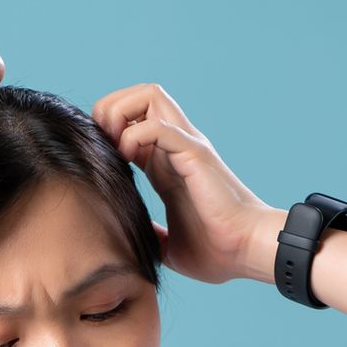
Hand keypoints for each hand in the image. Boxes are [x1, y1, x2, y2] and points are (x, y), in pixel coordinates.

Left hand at [89, 84, 273, 284]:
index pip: (133, 120)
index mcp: (167, 164)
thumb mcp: (169, 246)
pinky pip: (160, 126)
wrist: (247, 252)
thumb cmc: (218, 251)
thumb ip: (150, 236)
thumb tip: (129, 239)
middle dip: (111, 108)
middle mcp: (177, 146)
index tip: (99, 158)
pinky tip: (129, 159)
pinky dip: (136, 135)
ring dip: (122, 112)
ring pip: (150, 95)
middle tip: (103, 144)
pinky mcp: (195, 155)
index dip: (108, 129)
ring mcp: (187, 146)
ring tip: (115, 146)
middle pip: (141, 94)